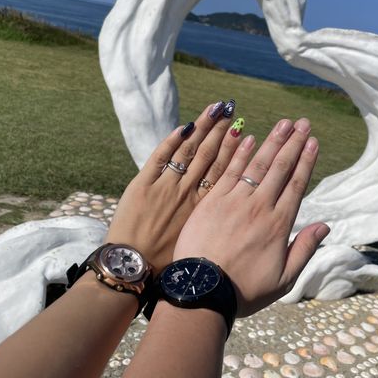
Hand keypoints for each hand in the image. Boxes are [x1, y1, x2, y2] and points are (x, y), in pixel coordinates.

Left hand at [106, 101, 242, 272]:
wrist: (132, 268)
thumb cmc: (168, 264)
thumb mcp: (200, 245)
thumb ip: (217, 224)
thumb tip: (234, 211)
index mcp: (204, 206)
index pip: (224, 171)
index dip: (235, 150)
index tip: (245, 131)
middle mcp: (187, 191)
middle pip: (208, 154)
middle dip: (221, 130)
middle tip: (231, 110)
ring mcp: (165, 186)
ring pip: (187, 150)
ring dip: (202, 127)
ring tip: (215, 109)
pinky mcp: (142, 185)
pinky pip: (160, 157)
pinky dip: (171, 140)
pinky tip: (184, 126)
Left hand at [173, 117, 329, 315]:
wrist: (201, 291)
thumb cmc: (243, 289)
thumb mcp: (283, 279)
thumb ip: (304, 250)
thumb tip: (325, 226)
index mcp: (279, 224)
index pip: (297, 184)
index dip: (306, 160)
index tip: (313, 141)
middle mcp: (259, 207)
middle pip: (280, 168)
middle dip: (293, 142)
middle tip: (302, 122)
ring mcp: (234, 201)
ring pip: (257, 164)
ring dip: (272, 141)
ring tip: (283, 123)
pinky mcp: (212, 201)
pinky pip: (229, 171)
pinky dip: (240, 153)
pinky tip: (249, 138)